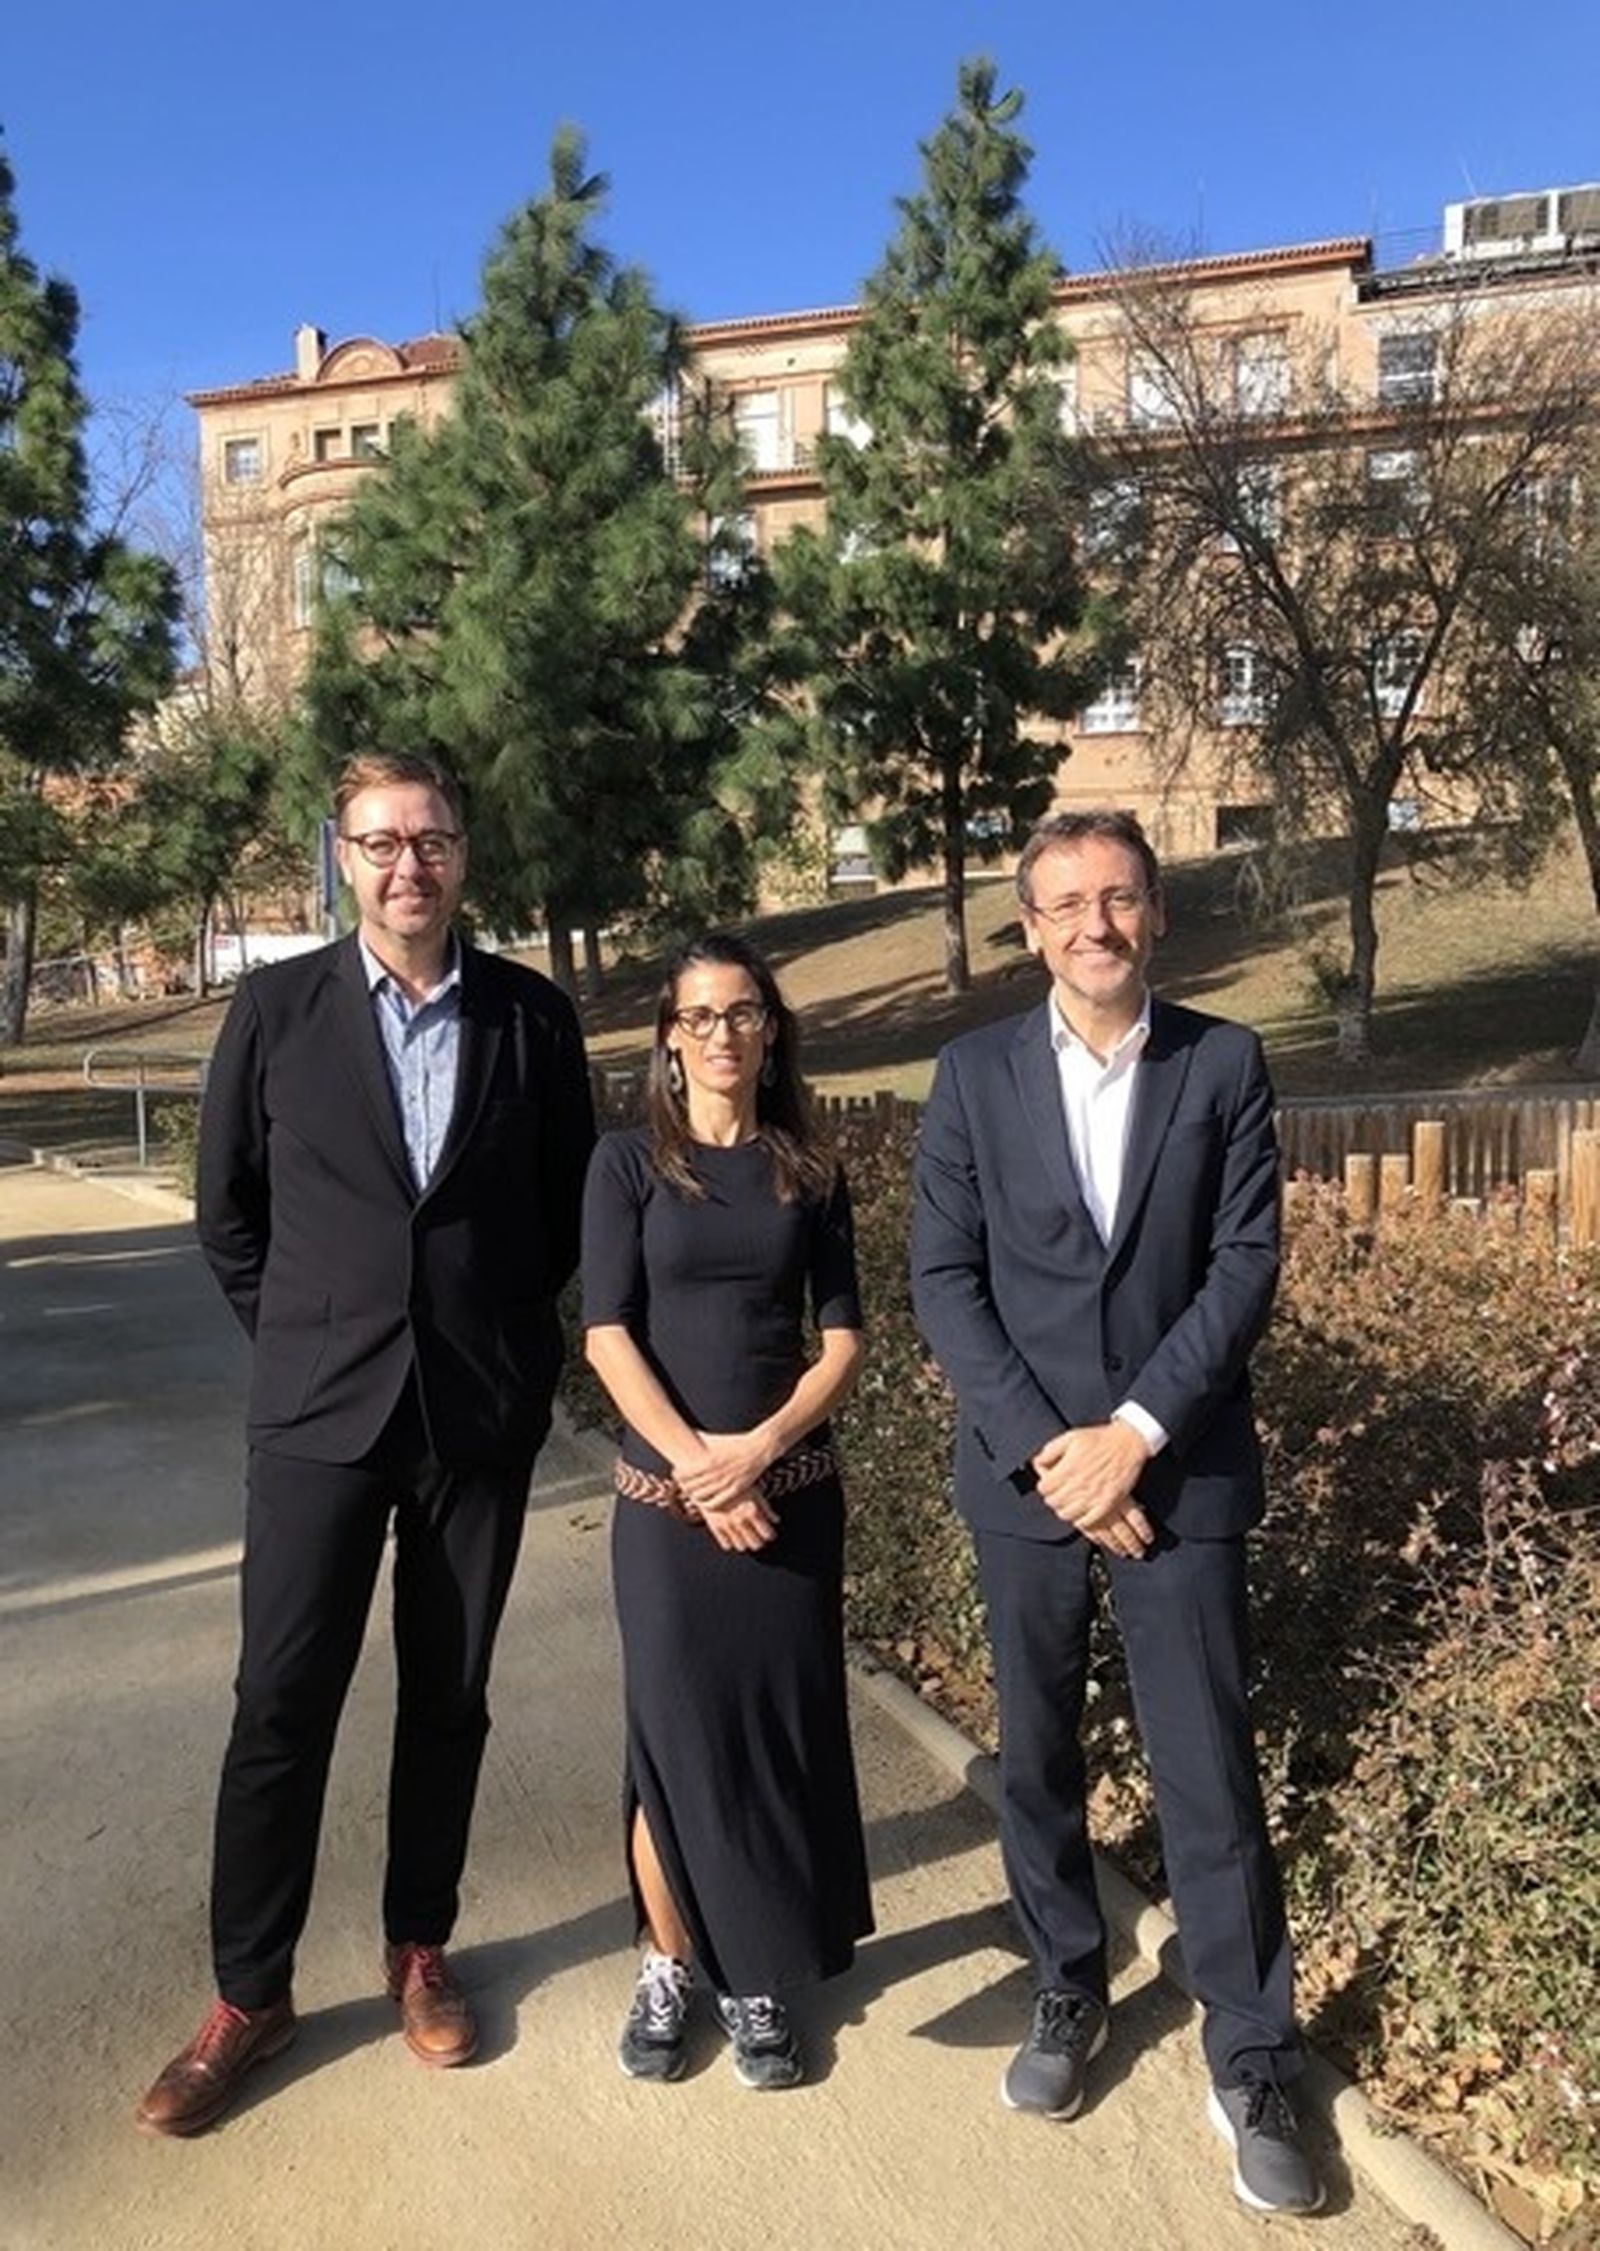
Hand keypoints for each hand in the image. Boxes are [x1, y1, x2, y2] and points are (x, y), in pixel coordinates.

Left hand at [674, 1427, 778, 1513]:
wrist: (758, 1449)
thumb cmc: (736, 1443)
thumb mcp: (716, 1440)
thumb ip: (701, 1438)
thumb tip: (689, 1431)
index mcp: (709, 1461)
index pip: (685, 1473)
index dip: (677, 1476)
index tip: (675, 1475)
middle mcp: (715, 1473)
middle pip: (690, 1486)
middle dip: (683, 1487)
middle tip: (682, 1486)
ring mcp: (725, 1483)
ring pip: (700, 1496)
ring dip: (693, 1496)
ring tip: (692, 1494)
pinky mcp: (734, 1490)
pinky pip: (715, 1503)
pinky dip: (707, 1505)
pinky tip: (704, 1502)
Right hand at [695, 1489, 777, 1552]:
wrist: (710, 1479)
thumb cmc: (734, 1482)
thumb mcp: (754, 1491)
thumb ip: (766, 1508)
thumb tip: (776, 1520)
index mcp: (752, 1511)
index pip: (767, 1534)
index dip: (771, 1535)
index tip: (770, 1534)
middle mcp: (740, 1521)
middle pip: (756, 1544)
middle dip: (760, 1541)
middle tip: (759, 1536)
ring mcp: (727, 1525)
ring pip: (741, 1547)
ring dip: (746, 1542)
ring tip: (746, 1536)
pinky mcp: (715, 1526)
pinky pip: (726, 1545)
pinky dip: (731, 1542)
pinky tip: (733, 1534)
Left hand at [1030, 1424, 1154, 1558]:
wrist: (1128, 1443)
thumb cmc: (1100, 1439)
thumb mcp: (1070, 1437)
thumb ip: (1050, 1450)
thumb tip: (1038, 1461)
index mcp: (1068, 1469)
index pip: (1043, 1488)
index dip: (1044, 1486)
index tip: (1049, 1483)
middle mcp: (1079, 1484)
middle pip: (1053, 1502)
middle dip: (1053, 1497)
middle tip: (1058, 1493)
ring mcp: (1093, 1496)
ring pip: (1067, 1514)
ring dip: (1065, 1509)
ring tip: (1069, 1502)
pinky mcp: (1107, 1503)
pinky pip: (1087, 1521)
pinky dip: (1081, 1519)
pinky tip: (1081, 1511)